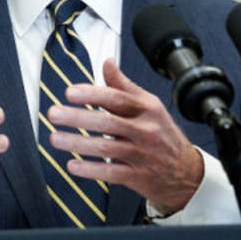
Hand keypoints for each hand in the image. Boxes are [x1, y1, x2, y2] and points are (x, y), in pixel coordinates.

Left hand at [47, 59, 202, 214]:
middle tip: (54, 114)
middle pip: (108, 122)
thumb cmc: (162, 133)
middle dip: (78, 117)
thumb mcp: (149, 105)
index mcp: (147, 108)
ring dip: (77, 143)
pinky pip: (111, 173)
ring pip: (106, 148)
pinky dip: (90, 170)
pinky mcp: (138, 177)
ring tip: (54, 138)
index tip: (70, 92)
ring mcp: (142, 154)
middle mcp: (145, 130)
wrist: (187, 172)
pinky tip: (72, 165)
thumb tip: (107, 62)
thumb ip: (124, 85)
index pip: (117, 98)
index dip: (92, 94)